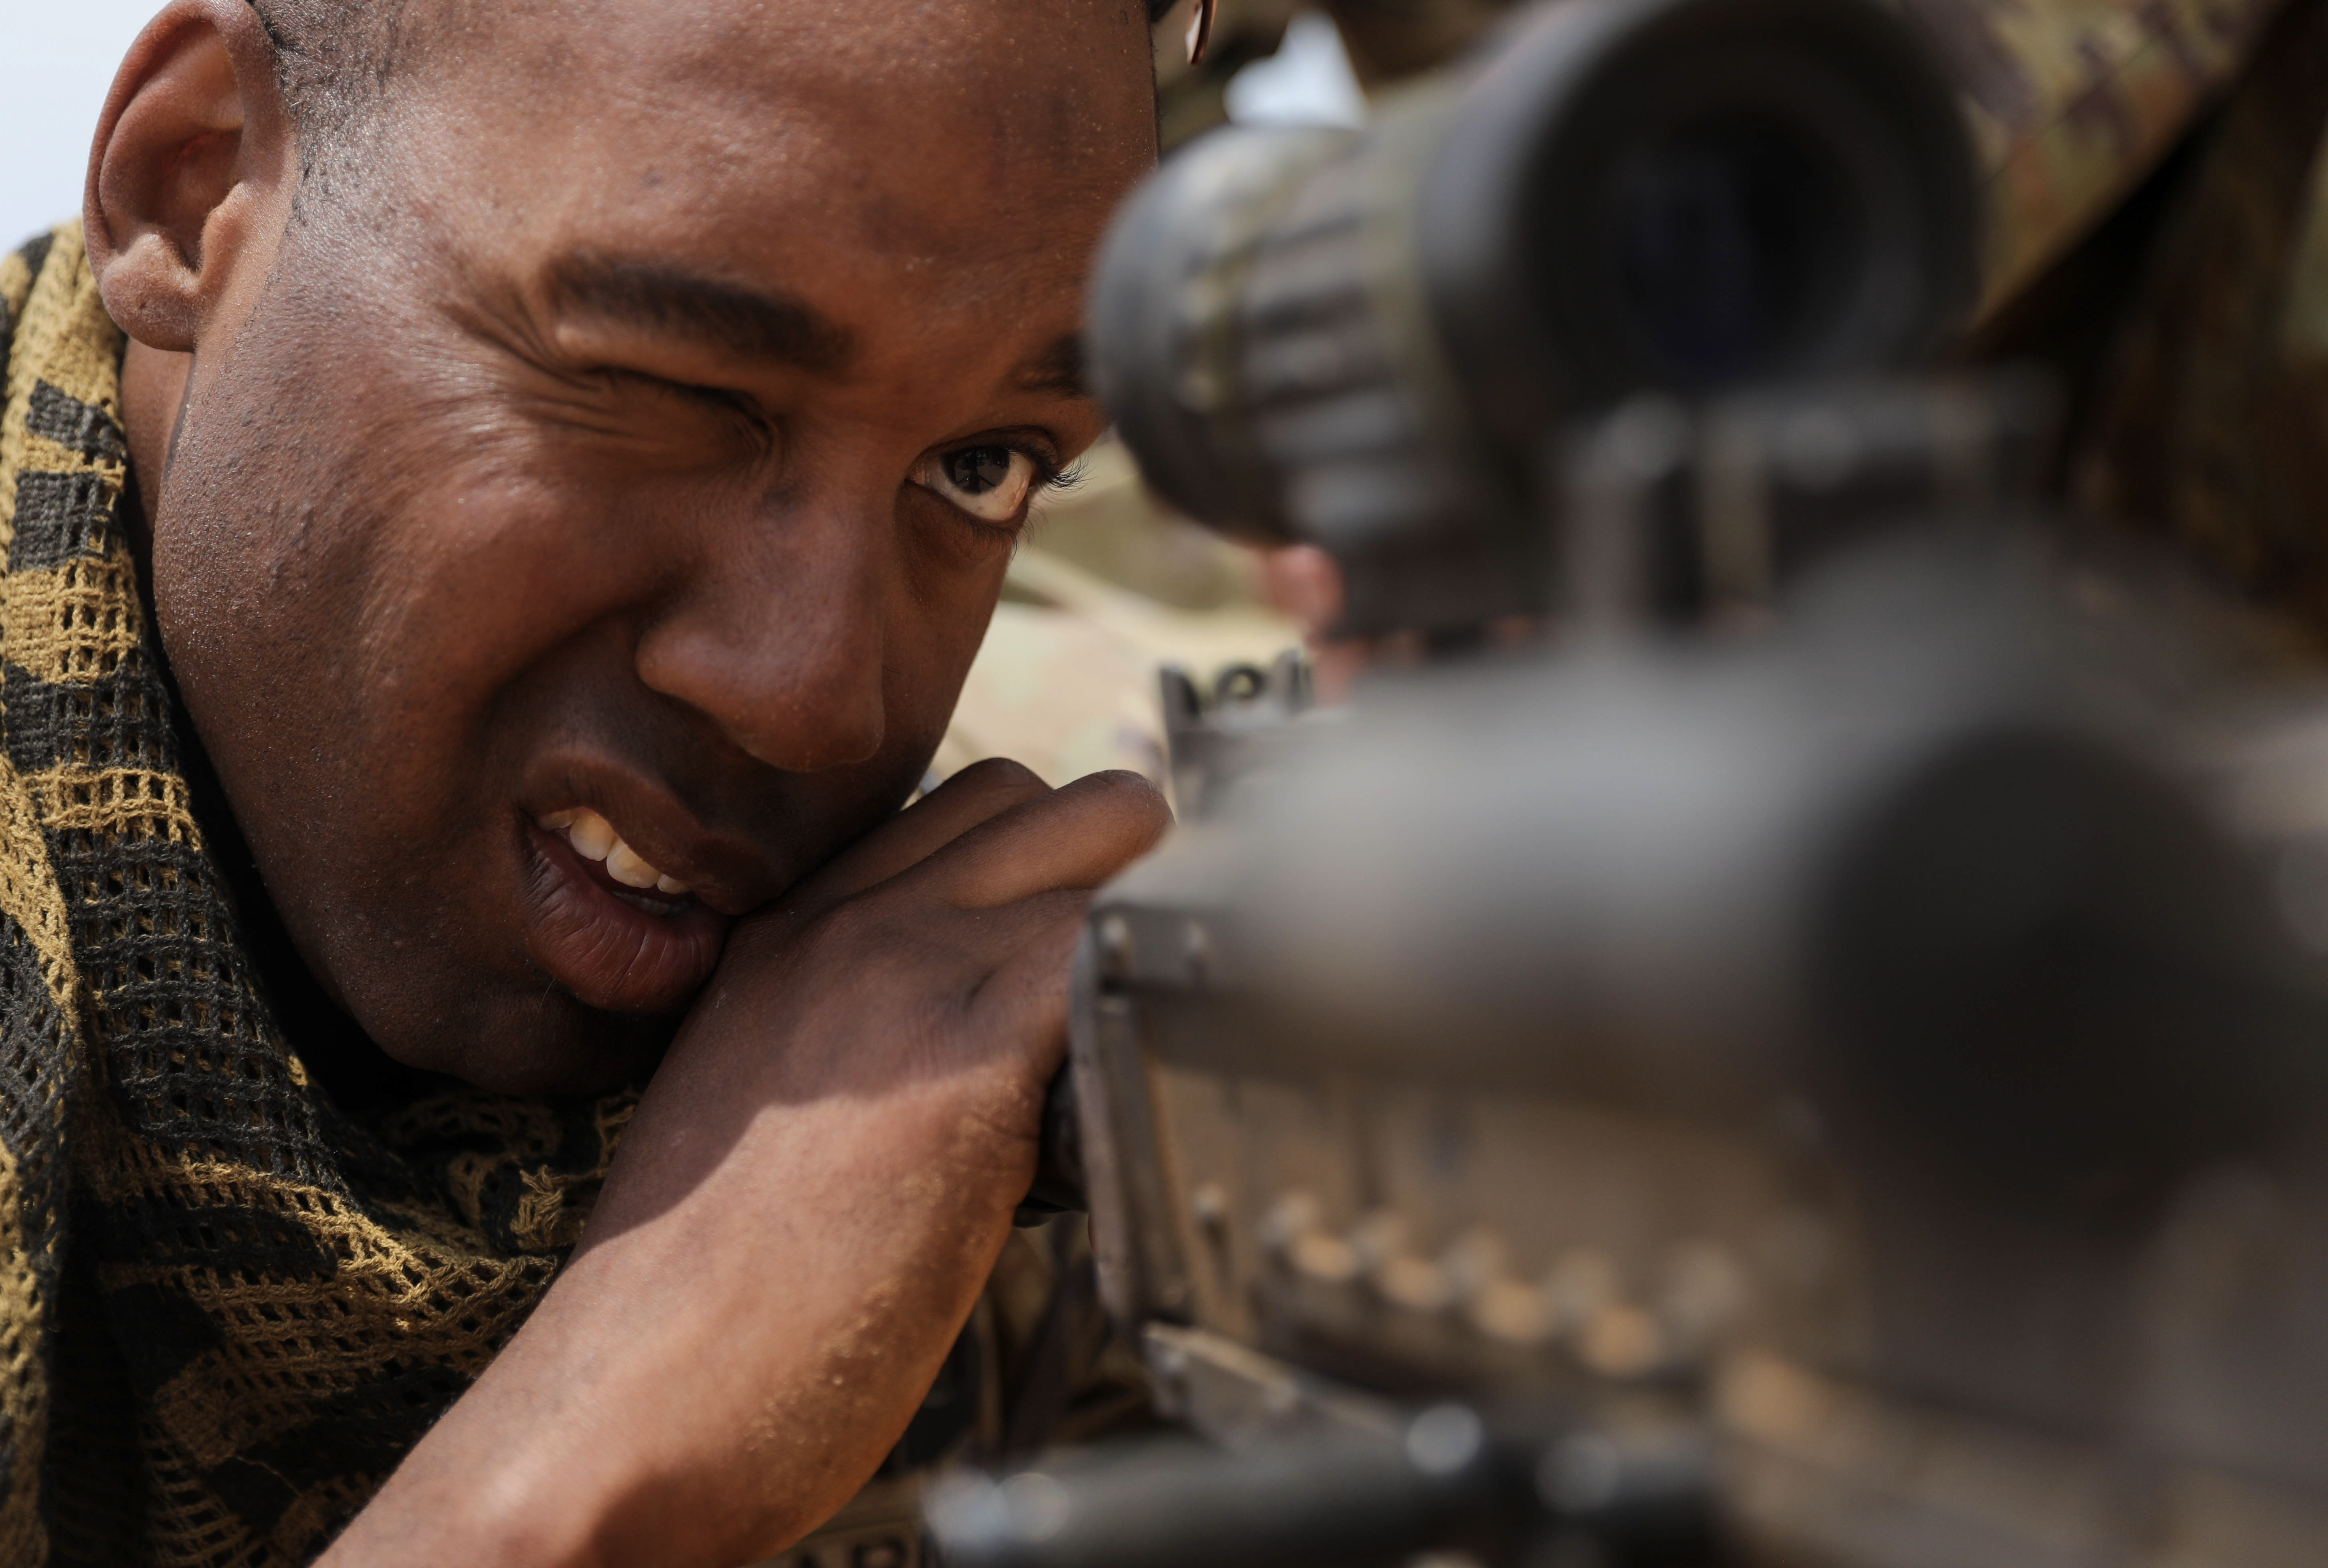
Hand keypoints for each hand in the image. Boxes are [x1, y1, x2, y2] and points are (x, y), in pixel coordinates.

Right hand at [319, 761, 1169, 1567]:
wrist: (631, 1400)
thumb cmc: (703, 1297)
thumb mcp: (770, 1110)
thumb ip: (865, 1042)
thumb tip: (992, 1048)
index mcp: (791, 935)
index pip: (962, 811)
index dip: (1039, 868)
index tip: (1068, 946)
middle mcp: (843, 926)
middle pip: (1042, 799)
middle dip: (1107, 868)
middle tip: (1118, 986)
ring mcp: (901, 978)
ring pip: (1097, 853)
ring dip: (1137, 939)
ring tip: (1128, 1047)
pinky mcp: (962, 1063)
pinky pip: (1103, 960)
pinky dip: (1143, 1014)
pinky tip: (1123, 1100)